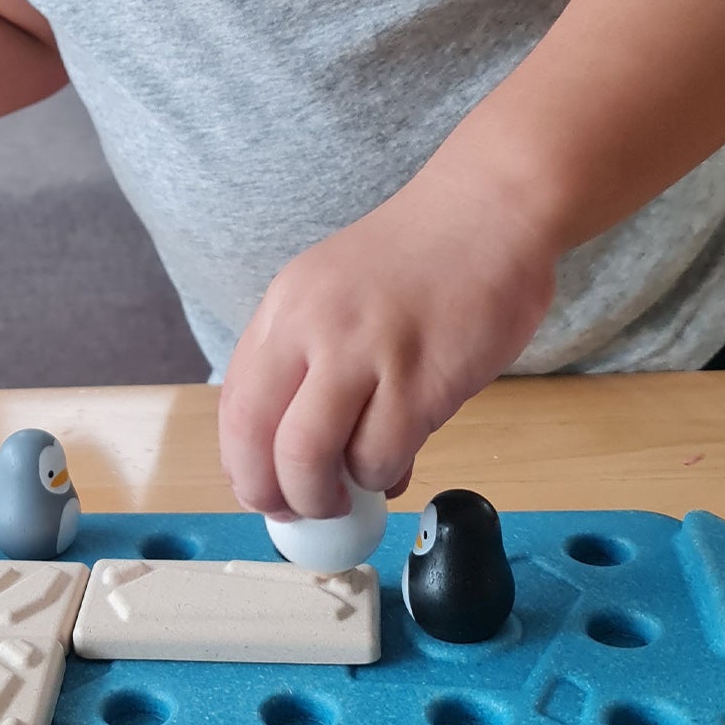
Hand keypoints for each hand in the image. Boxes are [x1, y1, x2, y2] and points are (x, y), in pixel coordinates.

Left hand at [218, 166, 557, 518]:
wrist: (489, 212)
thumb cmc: (421, 260)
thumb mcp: (336, 294)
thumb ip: (315, 365)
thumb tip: (305, 456)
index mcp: (284, 308)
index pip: (235, 404)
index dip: (242, 463)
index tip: (260, 490)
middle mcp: (311, 327)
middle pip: (259, 440)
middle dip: (272, 494)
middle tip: (299, 513)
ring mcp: (364, 353)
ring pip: (311, 460)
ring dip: (328, 496)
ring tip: (354, 490)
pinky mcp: (420, 380)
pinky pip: (380, 457)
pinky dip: (383, 476)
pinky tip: (399, 462)